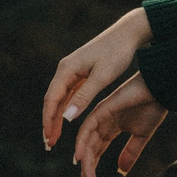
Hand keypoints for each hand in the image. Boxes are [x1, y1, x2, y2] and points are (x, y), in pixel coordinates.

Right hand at [42, 8, 152, 151]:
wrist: (128, 33)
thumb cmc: (117, 53)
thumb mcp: (101, 78)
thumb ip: (83, 98)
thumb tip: (65, 118)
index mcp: (67, 69)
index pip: (52, 99)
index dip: (48, 120)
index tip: (48, 138)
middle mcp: (65, 69)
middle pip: (52, 100)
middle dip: (49, 122)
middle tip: (48, 144)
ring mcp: (72, 70)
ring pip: (60, 98)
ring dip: (56, 117)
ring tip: (54, 136)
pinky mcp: (81, 71)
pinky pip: (69, 93)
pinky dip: (66, 108)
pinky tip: (66, 119)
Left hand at [70, 74, 167, 176]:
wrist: (161, 90)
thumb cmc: (153, 108)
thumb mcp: (141, 136)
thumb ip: (130, 152)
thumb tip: (121, 171)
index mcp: (110, 129)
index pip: (96, 152)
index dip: (91, 170)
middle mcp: (102, 123)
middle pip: (89, 151)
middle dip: (86, 172)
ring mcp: (101, 116)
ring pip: (87, 143)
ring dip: (86, 163)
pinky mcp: (103, 110)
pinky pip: (88, 128)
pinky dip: (83, 143)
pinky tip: (81, 159)